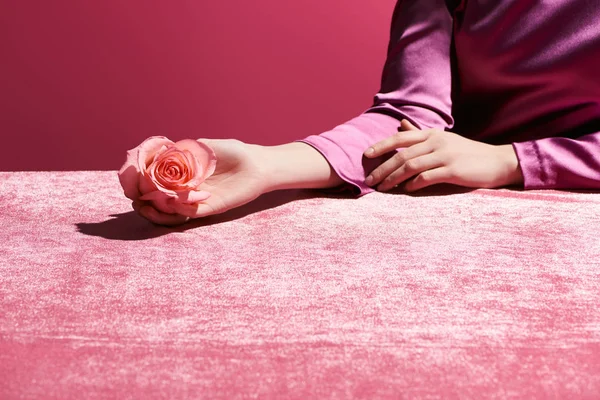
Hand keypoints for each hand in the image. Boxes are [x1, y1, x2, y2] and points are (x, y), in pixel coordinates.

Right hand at [138, 139, 268, 225]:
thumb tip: (156, 160)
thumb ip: (181, 153)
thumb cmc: (233, 152)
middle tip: (135, 196)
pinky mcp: (208, 208)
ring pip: (167, 211)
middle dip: (140, 198)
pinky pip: (188, 213)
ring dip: (155, 209)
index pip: (149, 178)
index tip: (129, 178)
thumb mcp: (203, 147)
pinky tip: (176, 200)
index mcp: (178, 170)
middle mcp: (183, 187)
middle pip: (153, 198)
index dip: (135, 179)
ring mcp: (194, 199)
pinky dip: (178, 208)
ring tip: (147, 206)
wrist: (258, 165)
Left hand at [364, 120, 523, 191]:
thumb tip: (400, 124)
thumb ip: (420, 134)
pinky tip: (406, 190)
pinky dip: (414, 184)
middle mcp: (436, 142)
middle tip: (370, 180)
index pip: (400, 137)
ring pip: (411, 166)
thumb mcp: (443, 140)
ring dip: (393, 178)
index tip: (366, 155)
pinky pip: (427, 177)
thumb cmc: (467, 153)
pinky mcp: (453, 170)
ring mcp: (445, 155)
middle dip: (382, 168)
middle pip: (402, 154)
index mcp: (432, 134)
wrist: (498, 162)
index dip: (381, 146)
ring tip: (382, 188)